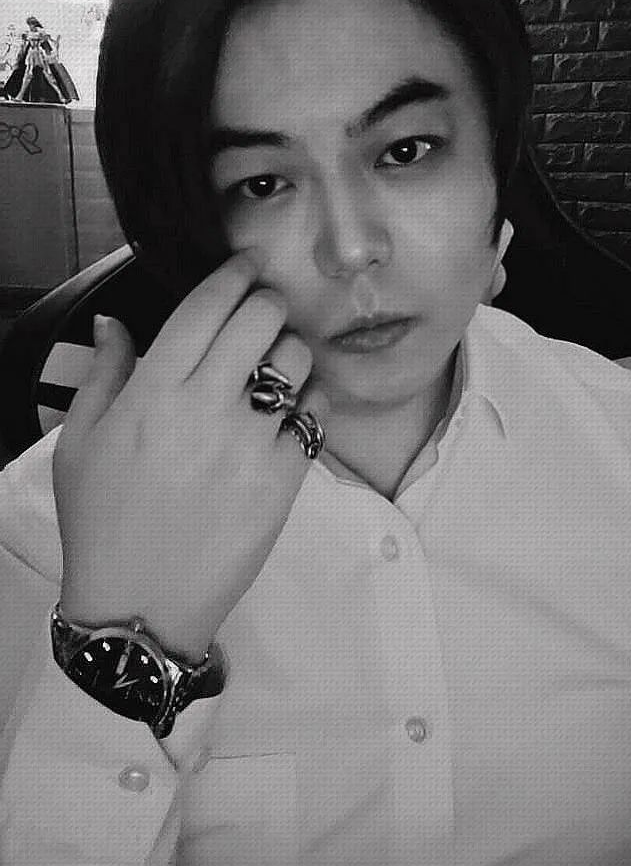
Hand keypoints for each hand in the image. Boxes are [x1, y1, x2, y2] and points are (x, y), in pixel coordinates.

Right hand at [53, 252, 325, 658]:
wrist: (140, 604)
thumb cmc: (103, 522)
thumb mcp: (80, 444)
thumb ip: (105, 374)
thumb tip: (114, 322)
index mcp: (153, 392)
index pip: (207, 306)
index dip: (234, 273)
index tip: (248, 262)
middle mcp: (205, 408)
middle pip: (261, 319)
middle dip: (267, 302)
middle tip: (263, 311)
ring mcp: (250, 444)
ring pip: (297, 360)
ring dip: (290, 350)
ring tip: (274, 367)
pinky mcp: (284, 479)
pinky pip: (315, 415)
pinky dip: (307, 403)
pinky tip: (286, 414)